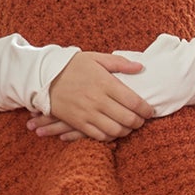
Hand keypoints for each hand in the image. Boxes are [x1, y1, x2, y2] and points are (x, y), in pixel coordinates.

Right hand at [29, 51, 152, 141]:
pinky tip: (114, 131)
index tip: (150, 111)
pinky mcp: (78, 122)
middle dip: (139, 122)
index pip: (134, 102)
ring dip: (126, 131)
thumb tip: (141, 67)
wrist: (44, 77)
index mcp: (106, 83)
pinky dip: (110, 136)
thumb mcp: (96, 58)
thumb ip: (120, 63)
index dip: (146, 109)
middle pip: (128, 119)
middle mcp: (98, 100)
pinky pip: (99, 136)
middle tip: (141, 120)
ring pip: (115, 130)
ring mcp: (88, 113)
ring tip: (129, 126)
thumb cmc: (72, 66)